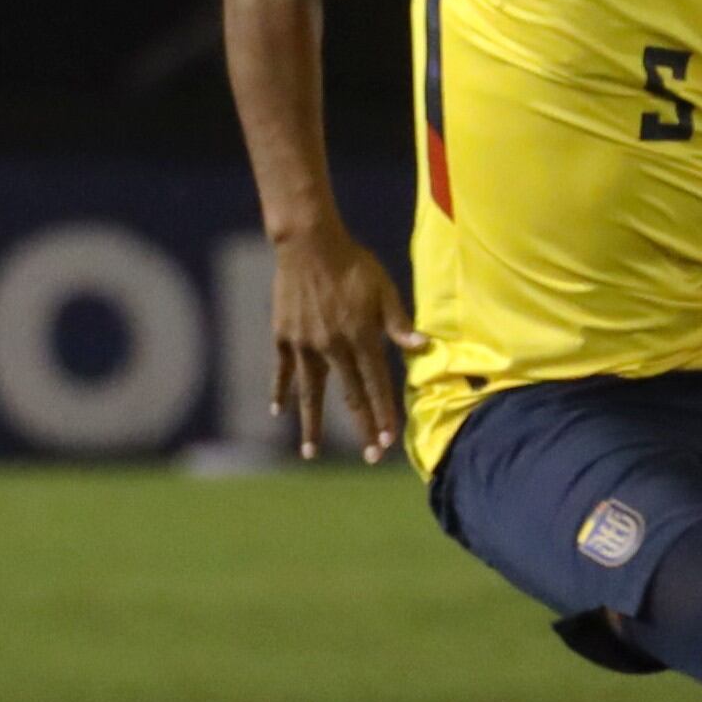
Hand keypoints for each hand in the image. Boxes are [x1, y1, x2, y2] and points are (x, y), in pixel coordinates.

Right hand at [270, 231, 426, 462]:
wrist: (308, 243)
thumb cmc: (352, 263)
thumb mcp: (383, 288)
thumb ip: (400, 323)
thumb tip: (423, 347)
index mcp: (361, 336)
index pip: (377, 385)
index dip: (384, 414)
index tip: (389, 442)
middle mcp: (333, 347)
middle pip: (350, 396)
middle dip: (362, 428)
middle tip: (370, 457)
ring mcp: (305, 344)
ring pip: (311, 393)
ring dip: (312, 426)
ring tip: (310, 453)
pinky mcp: (284, 336)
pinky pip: (282, 371)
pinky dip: (280, 392)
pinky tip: (278, 412)